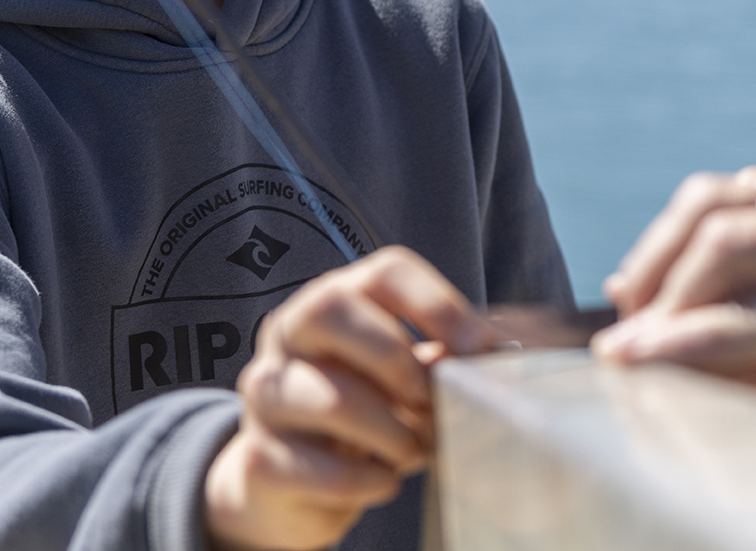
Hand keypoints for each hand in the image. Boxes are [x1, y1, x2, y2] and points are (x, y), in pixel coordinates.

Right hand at [203, 246, 496, 550]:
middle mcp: (289, 335)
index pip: (384, 273)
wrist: (289, 482)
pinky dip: (368, 480)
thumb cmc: (363, 410)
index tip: (480, 349)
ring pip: (329, 397)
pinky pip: (318, 467)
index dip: (438, 304)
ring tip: (413, 450)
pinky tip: (382, 480)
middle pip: (330, 310)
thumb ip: (442, 359)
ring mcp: (266, 394)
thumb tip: (497, 354)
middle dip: (396, 358)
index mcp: (336, 301)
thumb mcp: (404, 377)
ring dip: (392, 432)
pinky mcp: (257, 457)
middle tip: (428, 400)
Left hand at [593, 190, 755, 467]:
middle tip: (618, 322)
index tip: (626, 295)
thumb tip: (659, 345)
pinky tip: (657, 359)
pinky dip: (694, 338)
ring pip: (730, 245)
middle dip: (653, 263)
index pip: (727, 197)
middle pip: (716, 208)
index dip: (665, 239)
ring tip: (625, 349)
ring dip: (665, 298)